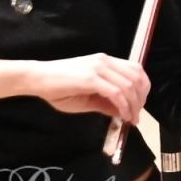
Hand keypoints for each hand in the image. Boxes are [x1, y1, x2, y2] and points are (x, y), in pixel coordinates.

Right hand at [25, 53, 149, 121]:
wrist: (37, 79)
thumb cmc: (57, 88)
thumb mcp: (86, 98)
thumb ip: (105, 103)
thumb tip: (123, 112)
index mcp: (106, 62)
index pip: (136, 70)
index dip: (143, 89)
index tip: (139, 106)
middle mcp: (106, 61)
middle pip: (137, 77)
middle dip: (141, 98)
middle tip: (136, 116)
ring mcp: (99, 67)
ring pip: (129, 85)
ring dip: (134, 104)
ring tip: (131, 118)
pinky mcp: (91, 78)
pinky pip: (116, 92)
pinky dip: (123, 106)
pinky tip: (122, 116)